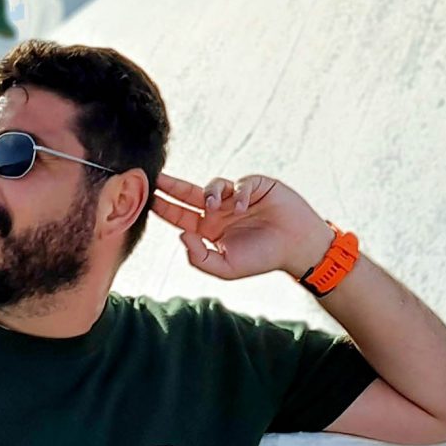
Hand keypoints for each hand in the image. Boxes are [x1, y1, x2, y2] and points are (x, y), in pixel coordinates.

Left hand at [149, 171, 336, 280]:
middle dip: (171, 185)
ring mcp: (236, 197)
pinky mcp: (256, 186)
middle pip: (188, 194)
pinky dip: (240, 193)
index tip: (148, 200)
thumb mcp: (226, 267)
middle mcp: (219, 211)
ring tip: (214, 207)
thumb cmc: (262, 258)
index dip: (165, 208)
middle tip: (155, 178)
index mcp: (209, 229)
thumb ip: (200, 256)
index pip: (180, 216)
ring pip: (213, 186)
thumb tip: (181, 234)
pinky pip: (241, 183)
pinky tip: (244, 206)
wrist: (296, 248)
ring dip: (210, 193)